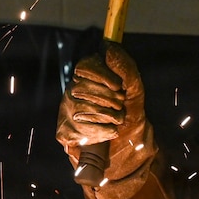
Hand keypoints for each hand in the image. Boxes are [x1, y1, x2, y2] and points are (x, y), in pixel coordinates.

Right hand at [56, 44, 154, 190]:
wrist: (129, 152)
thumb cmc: (131, 116)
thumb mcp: (135, 91)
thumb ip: (126, 68)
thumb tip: (109, 47)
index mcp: (88, 77)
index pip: (84, 66)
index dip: (101, 75)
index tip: (118, 87)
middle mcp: (73, 91)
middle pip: (84, 87)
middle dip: (110, 100)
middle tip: (121, 109)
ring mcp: (66, 113)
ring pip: (83, 108)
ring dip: (109, 117)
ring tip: (117, 121)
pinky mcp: (64, 133)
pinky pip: (81, 128)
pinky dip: (102, 132)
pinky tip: (109, 134)